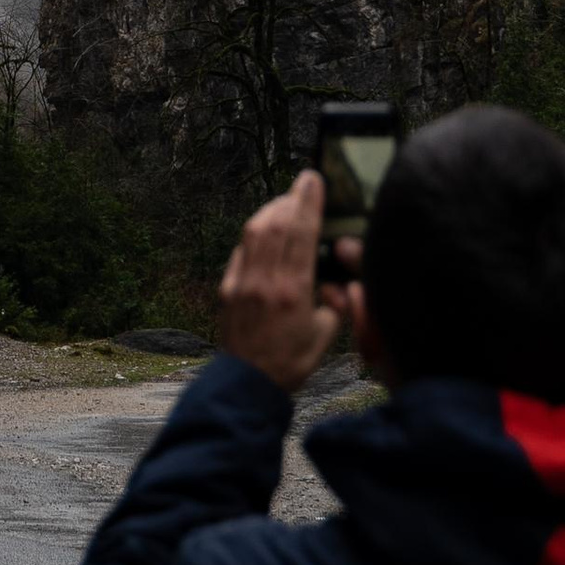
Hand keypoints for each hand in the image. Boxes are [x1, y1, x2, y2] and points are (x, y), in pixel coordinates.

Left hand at [216, 171, 342, 395]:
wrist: (248, 383)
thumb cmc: (291, 362)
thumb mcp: (326, 336)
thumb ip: (336, 305)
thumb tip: (336, 282)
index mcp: (293, 290)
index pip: (301, 233)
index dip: (308, 202)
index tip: (314, 180)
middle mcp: (265, 280)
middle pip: (276, 224)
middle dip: (291, 198)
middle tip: (303, 186)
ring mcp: (242, 281)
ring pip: (254, 231)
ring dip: (271, 211)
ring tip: (285, 204)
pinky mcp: (227, 287)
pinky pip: (241, 249)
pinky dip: (254, 234)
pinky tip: (265, 233)